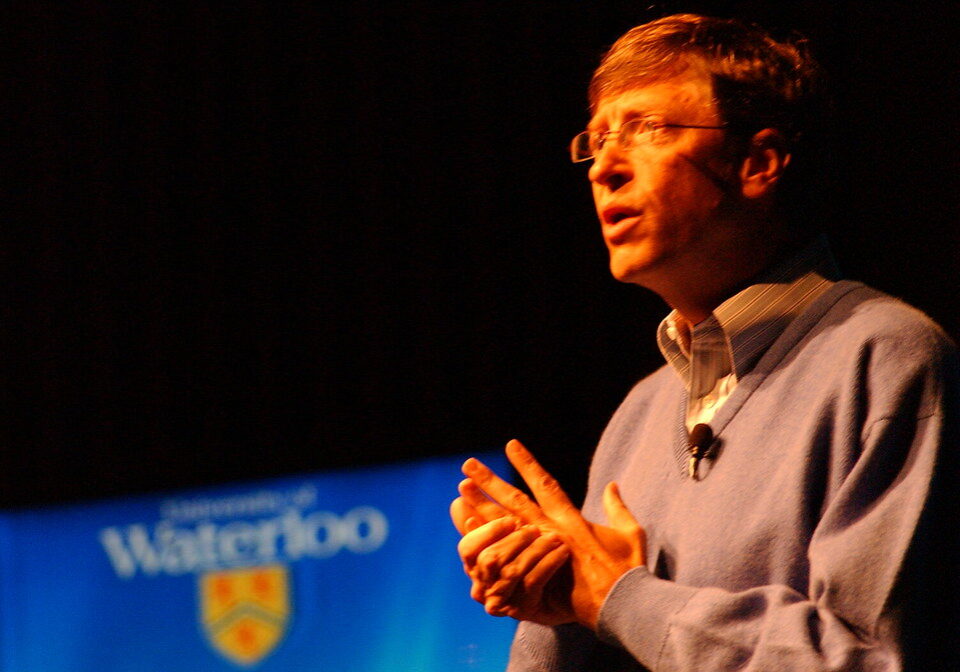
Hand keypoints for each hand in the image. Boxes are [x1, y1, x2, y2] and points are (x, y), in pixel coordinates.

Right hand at [456, 515, 574, 623]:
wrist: (566, 592)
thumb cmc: (531, 556)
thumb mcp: (507, 536)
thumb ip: (484, 521)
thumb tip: (457, 501)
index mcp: (473, 566)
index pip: (467, 548)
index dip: (488, 531)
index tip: (510, 520)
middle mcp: (482, 587)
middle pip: (490, 560)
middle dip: (514, 540)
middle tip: (534, 528)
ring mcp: (501, 602)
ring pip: (512, 571)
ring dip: (534, 550)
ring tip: (554, 536)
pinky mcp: (522, 611)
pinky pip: (532, 583)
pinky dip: (547, 563)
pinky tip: (561, 551)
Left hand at [461, 440, 645, 628]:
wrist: (623, 604)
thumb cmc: (629, 571)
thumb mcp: (631, 534)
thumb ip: (618, 508)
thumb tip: (611, 485)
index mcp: (572, 519)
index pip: (545, 484)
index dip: (527, 464)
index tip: (511, 446)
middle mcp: (552, 529)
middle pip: (515, 499)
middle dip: (491, 481)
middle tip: (468, 465)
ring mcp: (542, 550)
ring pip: (505, 521)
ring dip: (481, 504)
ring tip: (462, 488)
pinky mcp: (536, 571)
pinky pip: (504, 552)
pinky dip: (487, 539)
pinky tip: (469, 526)